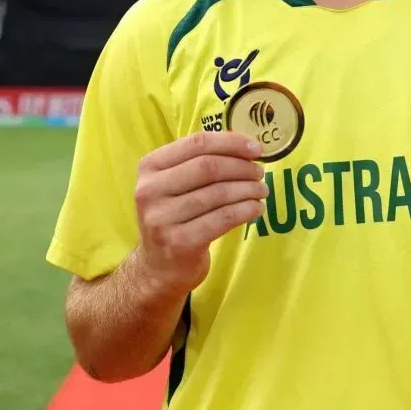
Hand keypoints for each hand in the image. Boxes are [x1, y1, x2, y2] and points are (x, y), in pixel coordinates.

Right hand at [133, 131, 267, 294]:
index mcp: (149, 167)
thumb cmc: (174, 216)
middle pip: (209, 167)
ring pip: (219, 193)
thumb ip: (201, 162)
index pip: (196, 143)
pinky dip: (246, 210)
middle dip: (242, 168)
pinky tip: (256, 209)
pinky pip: (223, 218)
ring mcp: (162, 218)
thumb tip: (246, 147)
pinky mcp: (179, 242)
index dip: (231, 143)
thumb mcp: (175, 184)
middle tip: (259, 173)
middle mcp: (150, 190)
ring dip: (248, 189)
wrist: (158, 267)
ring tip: (261, 191)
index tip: (256, 148)